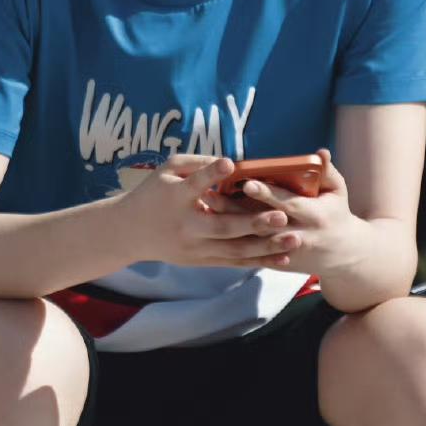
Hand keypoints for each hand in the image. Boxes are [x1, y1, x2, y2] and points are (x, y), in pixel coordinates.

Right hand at [116, 153, 303, 268]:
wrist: (130, 232)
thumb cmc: (153, 193)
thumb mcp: (167, 170)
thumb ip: (197, 163)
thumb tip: (233, 162)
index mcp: (175, 198)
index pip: (194, 185)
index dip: (209, 174)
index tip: (228, 163)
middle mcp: (186, 226)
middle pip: (223, 227)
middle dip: (254, 223)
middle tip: (281, 216)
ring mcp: (195, 247)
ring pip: (235, 250)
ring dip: (267, 247)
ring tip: (294, 240)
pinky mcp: (202, 260)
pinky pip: (234, 262)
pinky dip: (259, 261)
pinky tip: (282, 259)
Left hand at [202, 147, 358, 273]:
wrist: (341, 255)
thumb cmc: (336, 214)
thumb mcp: (338, 193)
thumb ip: (328, 172)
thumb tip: (321, 152)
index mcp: (314, 216)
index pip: (286, 203)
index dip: (266, 193)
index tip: (246, 182)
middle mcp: (297, 235)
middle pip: (260, 222)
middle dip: (235, 209)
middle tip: (210, 193)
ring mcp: (283, 251)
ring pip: (249, 237)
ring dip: (226, 222)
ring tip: (205, 204)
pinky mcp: (274, 261)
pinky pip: (248, 250)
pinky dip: (229, 237)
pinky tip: (210, 222)